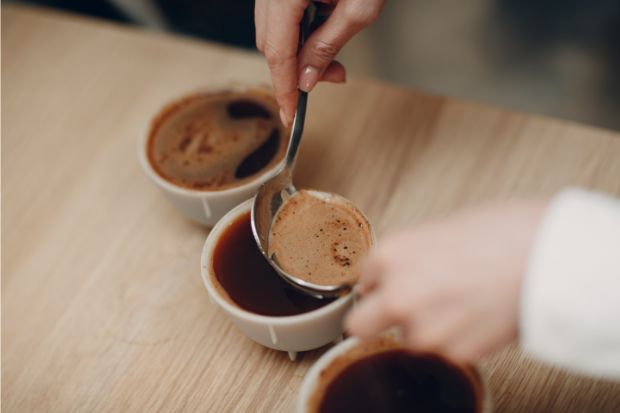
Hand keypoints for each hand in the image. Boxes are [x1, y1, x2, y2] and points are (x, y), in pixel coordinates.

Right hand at [255, 0, 385, 124]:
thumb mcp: (358, 8)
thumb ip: (328, 45)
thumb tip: (307, 79)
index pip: (278, 52)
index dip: (284, 88)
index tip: (290, 114)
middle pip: (270, 44)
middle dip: (296, 70)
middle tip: (332, 77)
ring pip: (272, 32)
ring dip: (298, 53)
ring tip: (333, 58)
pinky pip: (278, 18)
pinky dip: (297, 33)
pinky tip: (321, 35)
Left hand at [345, 199, 547, 361]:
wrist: (548, 255)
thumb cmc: (503, 232)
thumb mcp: (439, 230)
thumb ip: (408, 257)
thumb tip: (398, 274)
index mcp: (390, 254)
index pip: (364, 281)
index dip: (383, 282)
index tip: (395, 284)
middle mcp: (396, 294)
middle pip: (359, 324)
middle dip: (375, 318)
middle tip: (403, 309)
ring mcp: (422, 328)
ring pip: (408, 337)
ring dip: (427, 327)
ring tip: (462, 302)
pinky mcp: (452, 353)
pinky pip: (443, 350)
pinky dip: (457, 338)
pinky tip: (478, 314)